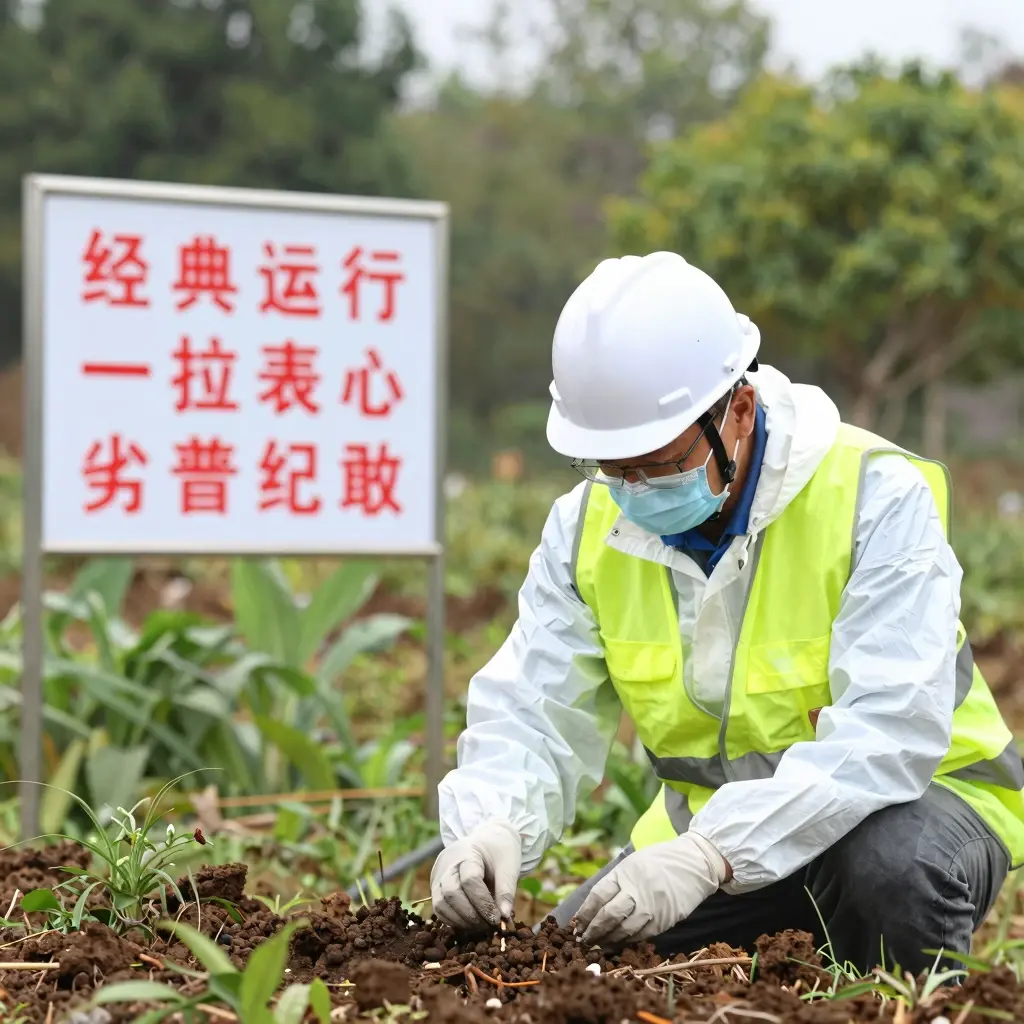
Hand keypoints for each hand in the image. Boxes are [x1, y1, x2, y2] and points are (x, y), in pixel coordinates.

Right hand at [430, 819, 521, 930]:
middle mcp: (447, 862)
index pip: (469, 880)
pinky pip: (438, 908)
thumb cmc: (499, 852)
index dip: (483, 903)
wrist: (486, 841)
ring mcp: (438, 874)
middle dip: (471, 914)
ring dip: (460, 920)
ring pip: (440, 904)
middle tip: (489, 925)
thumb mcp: (509, 866)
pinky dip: (453, 920)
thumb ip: (506, 891)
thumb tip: (504, 918)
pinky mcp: (435, 885)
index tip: (497, 918)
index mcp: (467, 852)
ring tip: (481, 926)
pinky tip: (470, 923)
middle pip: (451, 893)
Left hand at [575, 831, 727, 946]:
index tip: (576, 924)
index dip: (585, 912)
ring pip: (624, 929)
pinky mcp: (664, 920)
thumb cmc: (658, 861)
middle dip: (593, 930)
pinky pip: (640, 935)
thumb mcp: (633, 864)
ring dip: (608, 940)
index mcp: (626, 872)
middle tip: (583, 940)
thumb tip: (592, 908)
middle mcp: (637, 890)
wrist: (694, 863)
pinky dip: (626, 941)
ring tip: (598, 945)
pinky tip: (617, 944)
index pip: (598, 895)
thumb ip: (615, 883)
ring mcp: (652, 907)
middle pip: (609, 915)